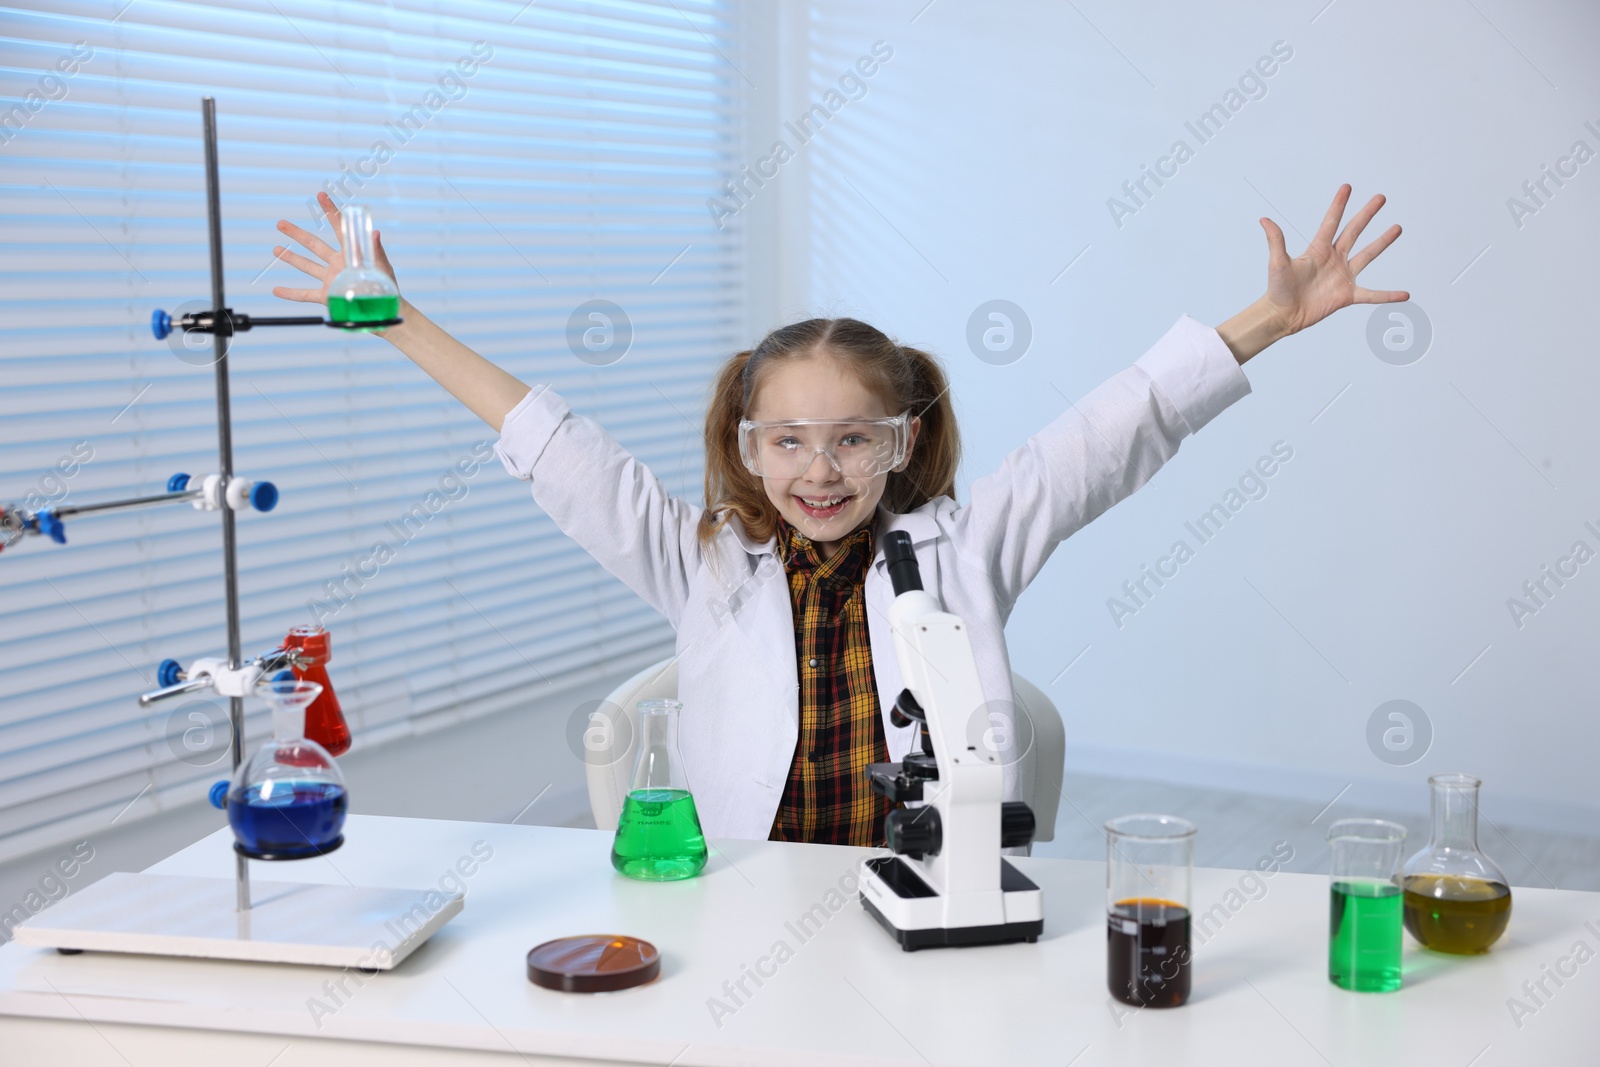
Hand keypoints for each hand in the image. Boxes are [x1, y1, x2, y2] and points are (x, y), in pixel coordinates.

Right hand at [269, 191, 399, 304]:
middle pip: (314, 245)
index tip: (321, 195)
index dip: (330, 211)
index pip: (338, 228)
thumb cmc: (387, 286)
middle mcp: (337, 264)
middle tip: (280, 223)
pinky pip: (305, 295)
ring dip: (291, 258)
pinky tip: (276, 290)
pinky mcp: (327, 296)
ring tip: (276, 249)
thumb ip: (376, 250)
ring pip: (307, 266)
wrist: (385, 309)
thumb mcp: (381, 266)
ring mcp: (331, 279)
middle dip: (297, 234)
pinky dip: (291, 293)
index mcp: (350, 253)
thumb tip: (374, 232)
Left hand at [1259, 183, 1407, 336]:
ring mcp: (1343, 276)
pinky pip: (1372, 295)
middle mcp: (1334, 258)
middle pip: (1354, 231)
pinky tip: (1405, 294)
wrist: (1282, 315)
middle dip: (1367, 214)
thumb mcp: (1277, 262)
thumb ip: (1276, 240)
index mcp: (1318, 249)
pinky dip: (1387, 295)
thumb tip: (1264, 219)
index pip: (1331, 221)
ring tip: (1397, 228)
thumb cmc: (1277, 288)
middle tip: (1381, 198)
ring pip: (1367, 255)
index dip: (1339, 204)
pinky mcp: (1347, 295)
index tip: (1347, 187)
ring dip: (1382, 242)